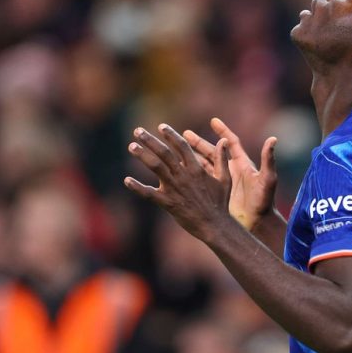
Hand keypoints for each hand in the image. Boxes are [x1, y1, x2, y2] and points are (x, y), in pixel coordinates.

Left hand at [124, 124, 230, 241]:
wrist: (215, 226)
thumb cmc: (220, 203)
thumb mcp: (225, 179)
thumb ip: (221, 159)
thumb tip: (223, 140)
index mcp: (197, 169)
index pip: (182, 146)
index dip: (171, 135)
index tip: (161, 126)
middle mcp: (184, 176)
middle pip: (165, 153)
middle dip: (150, 140)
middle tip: (138, 131)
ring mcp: (175, 189)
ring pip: (156, 168)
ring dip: (143, 155)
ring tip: (131, 146)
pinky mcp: (168, 203)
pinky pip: (149, 194)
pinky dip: (137, 187)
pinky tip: (126, 180)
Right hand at [184, 118, 277, 230]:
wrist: (258, 222)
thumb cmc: (265, 201)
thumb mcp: (267, 179)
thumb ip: (268, 160)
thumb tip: (273, 139)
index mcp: (242, 164)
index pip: (231, 143)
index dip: (223, 131)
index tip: (213, 121)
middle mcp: (231, 170)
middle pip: (213, 152)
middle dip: (199, 143)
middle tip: (185, 133)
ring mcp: (223, 181)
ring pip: (204, 164)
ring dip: (192, 156)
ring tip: (178, 149)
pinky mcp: (216, 192)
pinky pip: (202, 180)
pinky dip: (191, 173)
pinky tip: (179, 170)